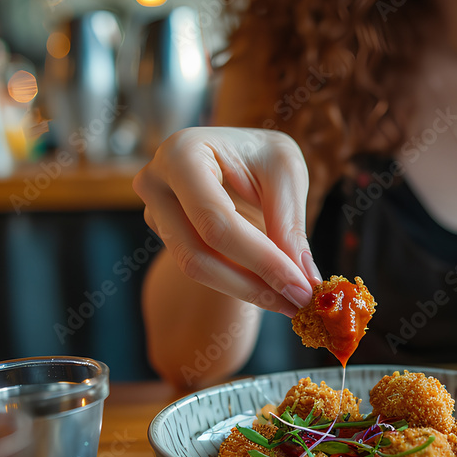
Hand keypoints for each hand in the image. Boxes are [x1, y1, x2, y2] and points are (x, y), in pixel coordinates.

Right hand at [133, 127, 322, 316]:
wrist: (238, 155)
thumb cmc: (261, 155)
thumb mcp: (286, 174)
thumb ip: (290, 225)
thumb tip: (303, 278)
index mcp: (182, 153)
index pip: (216, 221)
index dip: (260, 260)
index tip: (301, 288)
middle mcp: (156, 182)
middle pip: (198, 253)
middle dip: (253, 285)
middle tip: (298, 303)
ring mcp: (153, 210)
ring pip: (196, 268)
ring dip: (247, 290)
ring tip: (290, 300)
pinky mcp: (163, 233)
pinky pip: (200, 266)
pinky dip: (239, 282)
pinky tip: (271, 288)